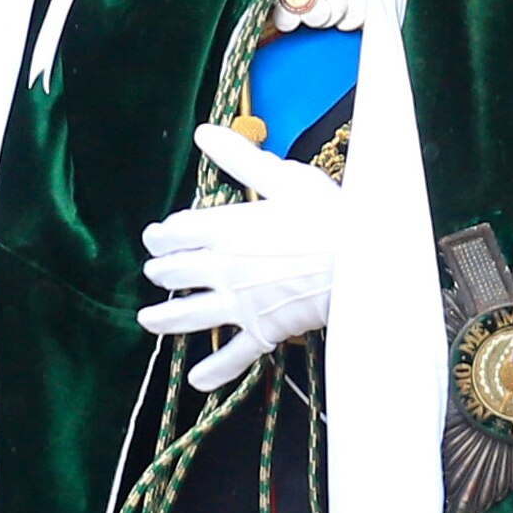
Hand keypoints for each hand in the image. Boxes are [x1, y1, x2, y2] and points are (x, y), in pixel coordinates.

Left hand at [140, 123, 340, 391]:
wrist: (365, 262)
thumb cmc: (330, 214)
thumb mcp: (285, 178)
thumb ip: (241, 159)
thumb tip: (203, 131)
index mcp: (225, 229)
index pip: (175, 233)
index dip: (161, 235)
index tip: (156, 236)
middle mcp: (222, 268)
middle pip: (174, 274)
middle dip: (161, 272)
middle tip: (156, 273)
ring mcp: (240, 304)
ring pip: (190, 316)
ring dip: (164, 319)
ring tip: (147, 320)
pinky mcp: (263, 331)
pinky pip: (234, 356)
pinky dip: (214, 370)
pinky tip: (197, 381)